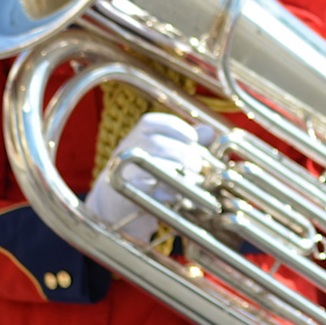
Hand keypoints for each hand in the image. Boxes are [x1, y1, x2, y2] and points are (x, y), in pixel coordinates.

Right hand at [83, 113, 212, 242]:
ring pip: (153, 163)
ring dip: (179, 170)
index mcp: (135, 135)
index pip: (153, 121)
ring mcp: (124, 170)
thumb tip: (209, 131)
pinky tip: (180, 192)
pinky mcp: (128, 192)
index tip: (193, 139)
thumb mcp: (162, 152)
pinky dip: (169, 190)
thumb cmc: (145, 172)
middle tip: (196, 164)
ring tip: (192, 177)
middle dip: (184, 153)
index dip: (178, 128)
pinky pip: (150, 188)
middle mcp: (126, 149)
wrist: (116, 202)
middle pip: (157, 143)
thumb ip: (185, 141)